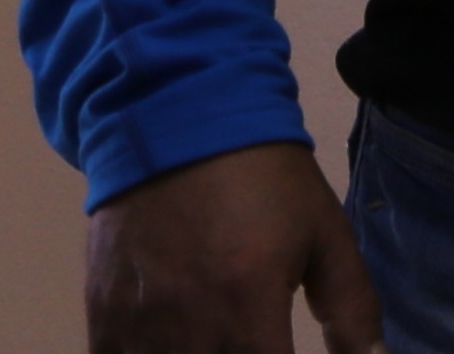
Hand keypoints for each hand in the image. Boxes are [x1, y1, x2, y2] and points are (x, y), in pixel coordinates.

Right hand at [85, 141, 375, 353]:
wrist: (180, 122)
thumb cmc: (265, 180)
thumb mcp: (325, 234)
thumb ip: (352, 309)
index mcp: (247, 307)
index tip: (287, 353)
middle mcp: (187, 328)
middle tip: (257, 344)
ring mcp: (136, 328)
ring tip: (223, 342)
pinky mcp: (101, 319)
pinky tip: (174, 343)